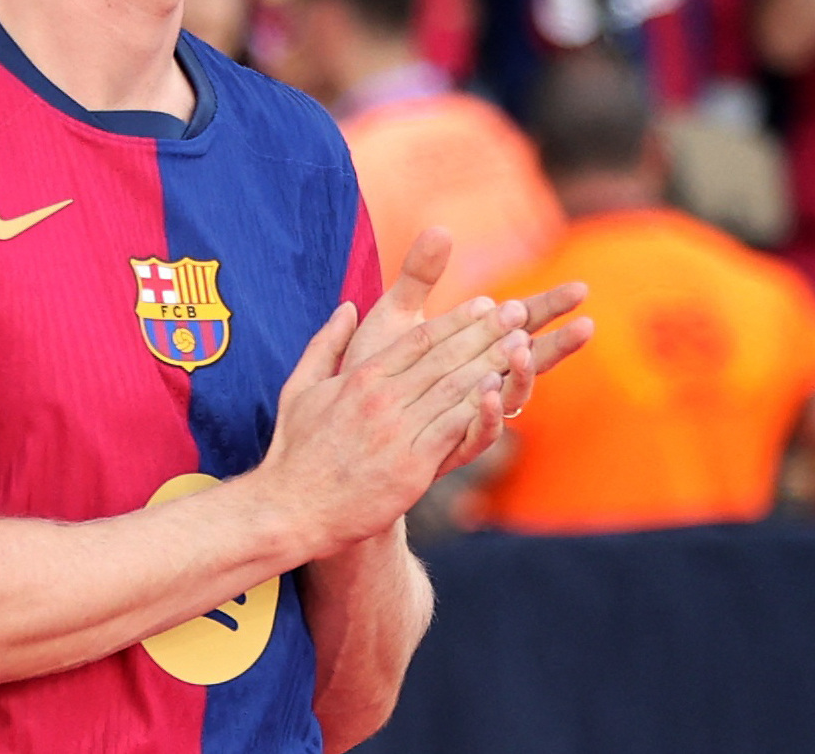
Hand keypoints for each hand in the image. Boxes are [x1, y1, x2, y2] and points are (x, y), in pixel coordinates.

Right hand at [256, 231, 589, 557]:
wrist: (291, 509)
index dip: (456, 319)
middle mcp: (382, 399)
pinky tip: (500, 394)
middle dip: (485, 332)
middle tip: (518, 311)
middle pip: (444, 357)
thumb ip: (326, 345)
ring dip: (492, 364)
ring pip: (453, 389)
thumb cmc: (294, 451)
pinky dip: (478, 409)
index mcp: (360, 378)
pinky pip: (451, 431)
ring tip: (523, 345)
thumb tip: (346, 308)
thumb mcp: (300, 388)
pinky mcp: (410, 468)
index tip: (485, 304)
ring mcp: (397, 433)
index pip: (419, 339)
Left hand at [346, 230, 589, 443]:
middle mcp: (477, 383)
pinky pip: (477, 434)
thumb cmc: (368, 368)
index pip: (521, 323)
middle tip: (587, 323)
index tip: (580, 289)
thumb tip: (441, 228)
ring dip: (522, 374)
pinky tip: (486, 390)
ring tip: (523, 347)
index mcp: (470, 350)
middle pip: (529, 360)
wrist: (340, 425)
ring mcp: (466, 415)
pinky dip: (485, 413)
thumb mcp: (395, 315)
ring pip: (510, 397)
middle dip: (559, 342)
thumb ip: (418, 275)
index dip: (549, 306)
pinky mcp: (446, 446)